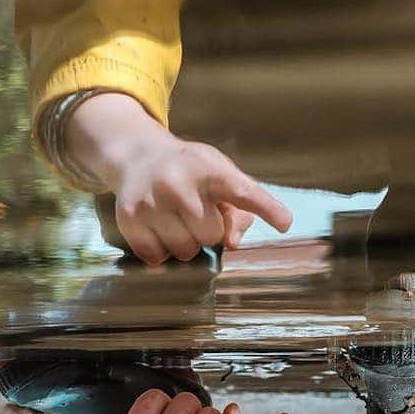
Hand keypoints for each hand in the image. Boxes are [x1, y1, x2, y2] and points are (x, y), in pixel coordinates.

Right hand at [112, 136, 292, 265]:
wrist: (136, 154)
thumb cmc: (189, 169)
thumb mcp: (218, 174)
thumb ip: (239, 206)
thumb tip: (232, 242)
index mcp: (208, 168)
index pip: (241, 190)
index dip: (265, 207)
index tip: (284, 222)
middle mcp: (178, 182)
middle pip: (211, 235)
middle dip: (208, 230)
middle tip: (196, 212)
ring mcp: (151, 201)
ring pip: (184, 251)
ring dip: (185, 242)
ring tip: (175, 219)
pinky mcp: (130, 218)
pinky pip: (157, 258)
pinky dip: (161, 250)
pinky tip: (157, 227)